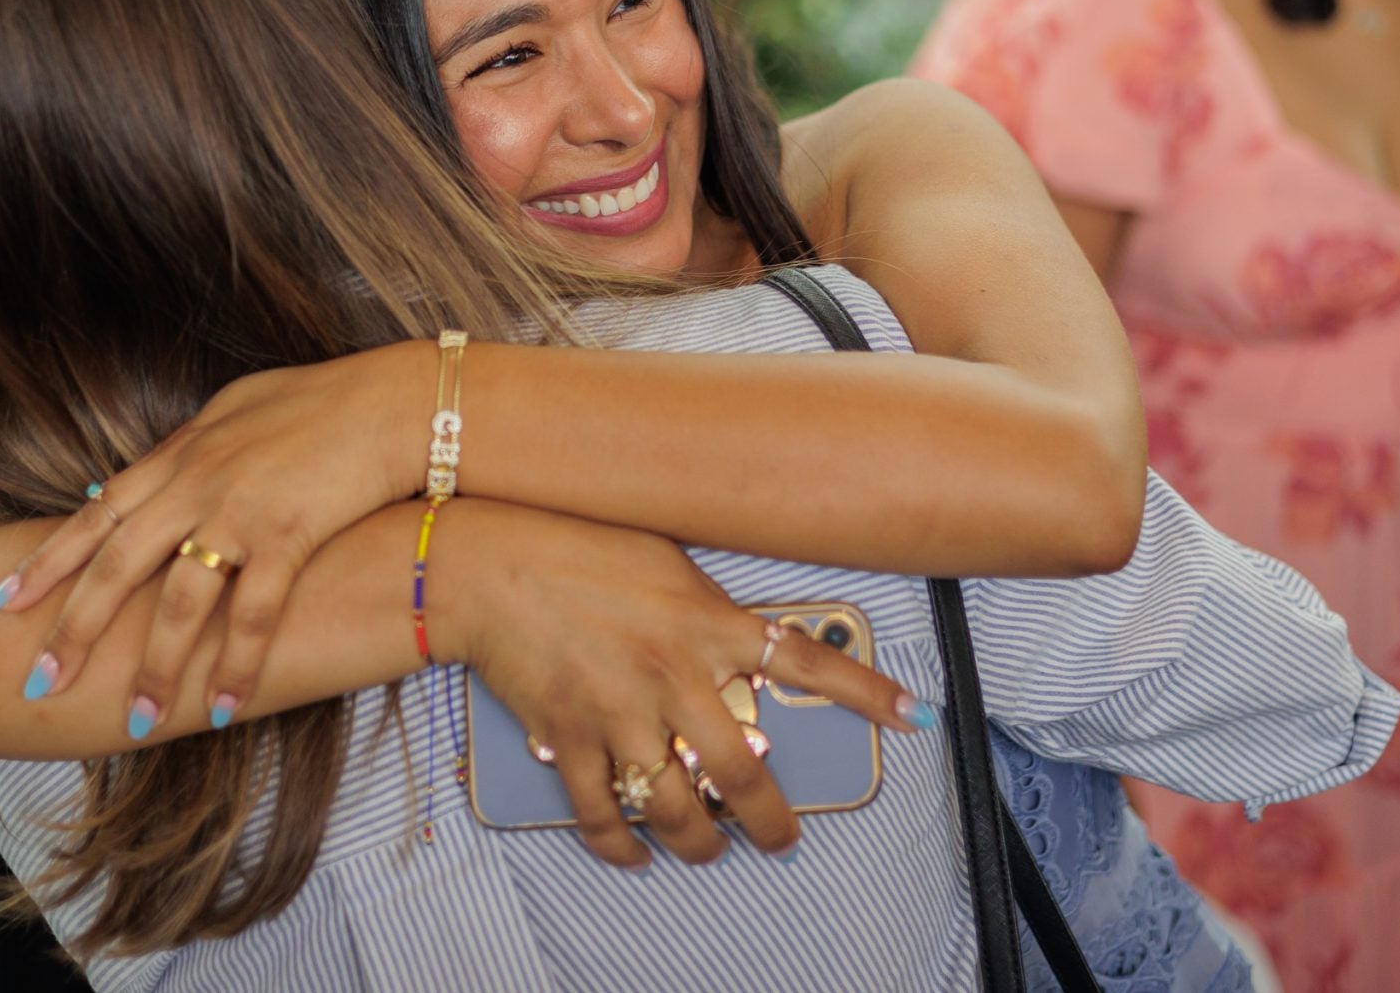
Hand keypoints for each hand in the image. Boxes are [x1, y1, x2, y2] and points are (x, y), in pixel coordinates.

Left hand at [0, 342, 426, 725]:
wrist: (392, 403)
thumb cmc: (322, 402)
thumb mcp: (236, 412)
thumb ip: (187, 449)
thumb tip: (145, 476)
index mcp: (180, 455)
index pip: (95, 515)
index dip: (46, 562)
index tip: (1, 603)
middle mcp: (196, 484)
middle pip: (117, 567)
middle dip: (74, 630)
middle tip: (39, 683)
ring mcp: (240, 511)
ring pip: (180, 602)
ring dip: (155, 666)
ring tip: (135, 720)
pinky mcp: (289, 535)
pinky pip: (253, 613)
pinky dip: (236, 664)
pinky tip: (222, 706)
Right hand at [438, 503, 931, 870]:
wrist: (488, 565)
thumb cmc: (575, 544)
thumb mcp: (663, 557)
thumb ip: (705, 605)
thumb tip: (738, 636)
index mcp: (706, 623)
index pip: (803, 660)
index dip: (864, 691)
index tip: (910, 715)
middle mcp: (674, 677)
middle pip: (745, 771)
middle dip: (772, 821)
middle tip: (783, 841)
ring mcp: (622, 716)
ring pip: (679, 808)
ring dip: (701, 842)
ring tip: (711, 850)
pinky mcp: (571, 741)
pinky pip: (604, 815)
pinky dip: (621, 846)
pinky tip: (635, 855)